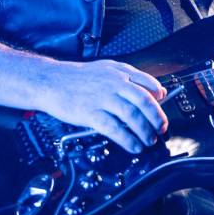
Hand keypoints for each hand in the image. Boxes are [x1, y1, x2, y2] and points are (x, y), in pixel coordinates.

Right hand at [29, 59, 168, 153]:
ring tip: (149, 140)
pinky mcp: (91, 113)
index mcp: (120, 72)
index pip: (148, 84)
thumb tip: (155, 91)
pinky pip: (115, 129)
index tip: (163, 109)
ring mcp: (103, 98)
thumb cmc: (78, 77)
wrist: (50, 81)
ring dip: (145, 131)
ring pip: (132, 117)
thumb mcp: (106, 68)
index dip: (160, 99)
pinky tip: (134, 146)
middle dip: (157, 118)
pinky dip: (128, 139)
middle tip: (161, 129)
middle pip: (144, 102)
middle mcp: (114, 84)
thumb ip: (130, 77)